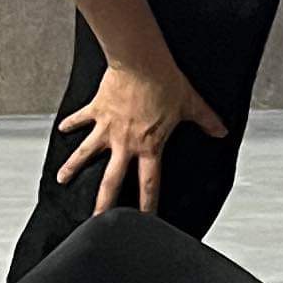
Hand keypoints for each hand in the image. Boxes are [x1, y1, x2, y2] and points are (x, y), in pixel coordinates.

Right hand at [54, 60, 226, 212]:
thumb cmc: (164, 82)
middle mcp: (125, 143)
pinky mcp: (97, 110)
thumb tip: (221, 130)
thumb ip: (206, 120)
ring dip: (72, 167)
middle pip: (111, 180)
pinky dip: (70, 124)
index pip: (149, 183)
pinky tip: (60, 130)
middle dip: (103, 203)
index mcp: (149, 146)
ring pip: (85, 154)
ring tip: (61, 179)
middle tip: (95, 220)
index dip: (148, 205)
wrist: (141, 62)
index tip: (144, 221)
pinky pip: (80, 119)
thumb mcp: (190, 104)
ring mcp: (107, 128)